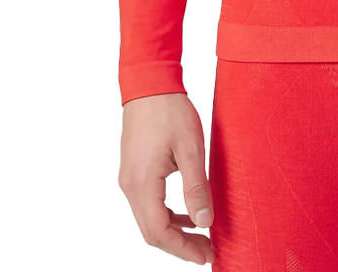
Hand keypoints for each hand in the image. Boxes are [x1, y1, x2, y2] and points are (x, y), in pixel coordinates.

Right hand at [119, 92, 214, 263]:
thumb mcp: (191, 148)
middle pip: (151, 232)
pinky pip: (148, 204)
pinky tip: (187, 214)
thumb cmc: (170, 111)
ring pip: (149, 219)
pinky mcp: (134, 171)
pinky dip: (167, 215)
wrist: (149, 83)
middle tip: (208, 252)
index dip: (183, 249)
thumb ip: (196, 188)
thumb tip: (205, 222)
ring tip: (202, 236)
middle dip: (179, 246)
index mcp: (142, 183)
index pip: (159, 232)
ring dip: (174, 232)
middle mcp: (130, 186)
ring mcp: (129, 179)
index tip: (206, 256)